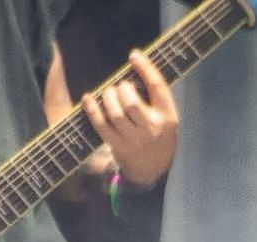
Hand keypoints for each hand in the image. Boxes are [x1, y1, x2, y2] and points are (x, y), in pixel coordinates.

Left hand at [83, 50, 178, 189]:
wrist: (152, 171)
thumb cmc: (159, 137)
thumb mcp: (167, 119)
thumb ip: (156, 99)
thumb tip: (135, 70)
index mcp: (168, 117)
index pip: (157, 87)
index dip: (145, 68)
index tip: (134, 55)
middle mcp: (151, 129)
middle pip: (131, 101)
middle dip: (122, 88)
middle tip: (120, 87)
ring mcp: (134, 140)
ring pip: (115, 112)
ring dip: (107, 97)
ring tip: (108, 93)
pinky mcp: (117, 146)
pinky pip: (101, 124)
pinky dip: (92, 109)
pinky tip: (88, 99)